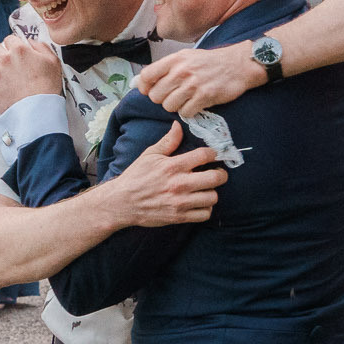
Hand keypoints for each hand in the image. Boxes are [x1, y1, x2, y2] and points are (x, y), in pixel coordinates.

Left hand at [0, 36, 63, 109]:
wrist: (39, 110)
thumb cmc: (47, 87)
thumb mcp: (53, 61)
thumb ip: (41, 46)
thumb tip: (31, 42)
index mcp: (20, 50)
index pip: (9, 39)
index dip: (12, 44)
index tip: (14, 50)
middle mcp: (5, 59)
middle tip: (5, 60)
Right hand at [109, 123, 226, 227]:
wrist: (122, 202)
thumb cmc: (136, 177)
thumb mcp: (150, 155)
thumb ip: (168, 141)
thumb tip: (178, 126)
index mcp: (173, 166)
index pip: (204, 155)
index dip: (213, 153)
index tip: (213, 155)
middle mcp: (180, 184)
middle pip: (216, 178)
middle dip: (220, 174)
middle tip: (216, 173)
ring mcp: (181, 202)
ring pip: (213, 197)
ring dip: (212, 192)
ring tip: (206, 189)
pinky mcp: (179, 217)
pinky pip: (204, 214)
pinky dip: (205, 209)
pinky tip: (199, 203)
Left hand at [137, 44, 263, 115]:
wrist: (238, 65)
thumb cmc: (210, 62)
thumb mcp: (187, 57)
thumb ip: (166, 68)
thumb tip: (142, 82)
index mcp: (175, 59)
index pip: (146, 76)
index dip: (144, 87)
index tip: (151, 91)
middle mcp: (181, 71)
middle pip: (156, 96)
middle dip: (163, 99)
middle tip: (174, 96)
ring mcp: (193, 84)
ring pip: (169, 106)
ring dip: (176, 106)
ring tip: (186, 99)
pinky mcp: (205, 96)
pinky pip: (185, 113)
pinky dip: (189, 112)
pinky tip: (196, 104)